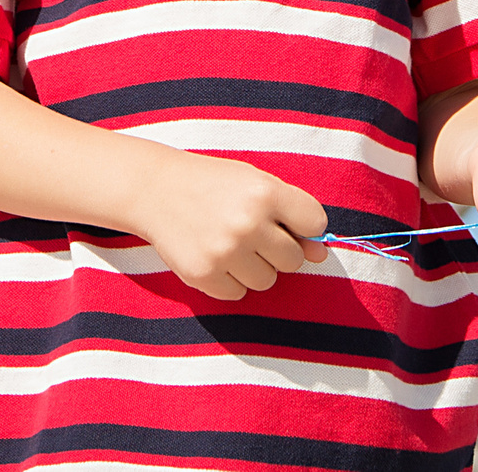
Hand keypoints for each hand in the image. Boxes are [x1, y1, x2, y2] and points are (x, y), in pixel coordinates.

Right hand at [130, 149, 329, 300]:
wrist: (156, 190)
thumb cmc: (215, 185)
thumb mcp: (255, 183)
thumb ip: (292, 214)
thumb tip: (321, 255)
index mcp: (266, 192)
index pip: (315, 223)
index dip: (305, 226)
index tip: (286, 222)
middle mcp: (248, 223)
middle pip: (294, 260)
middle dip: (279, 251)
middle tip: (252, 233)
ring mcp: (225, 252)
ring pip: (267, 281)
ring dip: (255, 268)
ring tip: (231, 245)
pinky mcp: (204, 275)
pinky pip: (238, 294)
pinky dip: (229, 280)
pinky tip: (213, 256)